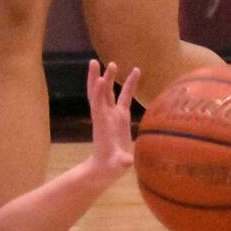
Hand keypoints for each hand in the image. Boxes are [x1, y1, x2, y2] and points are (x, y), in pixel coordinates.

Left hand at [86, 59, 138, 175]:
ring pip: (108, 92)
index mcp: (102, 125)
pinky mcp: (120, 116)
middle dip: (97, 79)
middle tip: (96, 63)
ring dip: (109, 78)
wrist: (106, 168)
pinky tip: (134, 74)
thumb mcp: (116, 165)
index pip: (98, 106)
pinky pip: (122, 97)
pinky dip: (127, 86)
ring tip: (113, 63)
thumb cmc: (110, 166)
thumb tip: (127, 162)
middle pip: (99, 94)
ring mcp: (111, 115)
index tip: (101, 79)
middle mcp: (105, 116)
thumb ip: (121, 162)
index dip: (99, 93)